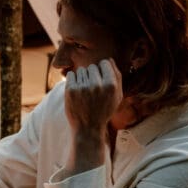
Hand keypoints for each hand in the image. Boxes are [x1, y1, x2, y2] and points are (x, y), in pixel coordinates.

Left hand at [61, 59, 121, 176]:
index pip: (104, 62)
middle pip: (92, 66)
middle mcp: (97, 85)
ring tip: (84, 92)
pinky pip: (70, 75)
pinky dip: (72, 80)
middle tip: (92, 89)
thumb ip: (116, 77)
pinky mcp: (70, 90)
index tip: (100, 80)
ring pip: (81, 70)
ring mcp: (83, 87)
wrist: (87, 128)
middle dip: (92, 75)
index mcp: (111, 85)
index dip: (102, 70)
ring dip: (82, 78)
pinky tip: (76, 91)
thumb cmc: (104, 110)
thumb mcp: (117, 96)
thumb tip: (109, 59)